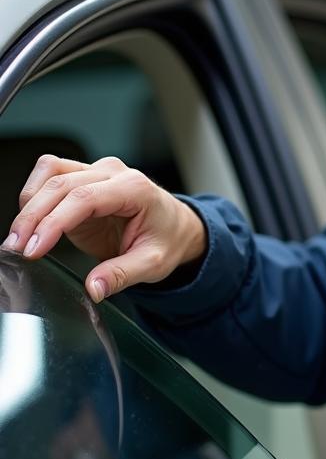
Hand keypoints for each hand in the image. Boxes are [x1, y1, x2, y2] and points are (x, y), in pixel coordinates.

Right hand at [2, 154, 206, 301]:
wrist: (176, 228)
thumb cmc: (168, 240)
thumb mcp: (154, 264)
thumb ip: (122, 275)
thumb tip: (94, 288)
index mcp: (135, 189)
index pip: (84, 199)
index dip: (53, 222)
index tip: (33, 248)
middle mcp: (114, 173)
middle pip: (61, 184)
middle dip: (32, 217)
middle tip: (16, 249)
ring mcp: (97, 170)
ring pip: (50, 172)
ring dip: (29, 202)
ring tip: (19, 239)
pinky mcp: (83, 177)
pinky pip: (50, 175)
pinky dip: (34, 196)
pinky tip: (31, 224)